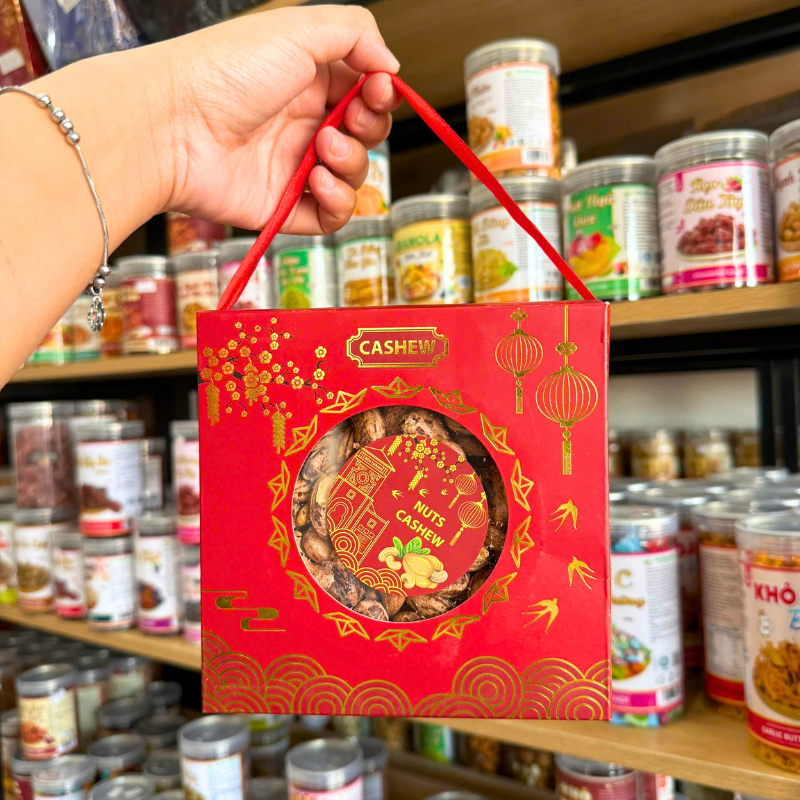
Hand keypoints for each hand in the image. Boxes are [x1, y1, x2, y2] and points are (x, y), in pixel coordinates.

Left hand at [162, 6, 401, 233]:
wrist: (171, 126)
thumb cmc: (223, 72)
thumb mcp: (297, 29)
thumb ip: (355, 32)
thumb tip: (391, 64)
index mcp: (307, 79)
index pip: (364, 91)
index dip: (381, 94)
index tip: (378, 89)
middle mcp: (303, 122)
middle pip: (366, 134)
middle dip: (369, 127)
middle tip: (346, 119)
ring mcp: (295, 166)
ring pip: (354, 176)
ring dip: (352, 162)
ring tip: (322, 147)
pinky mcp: (285, 205)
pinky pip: (332, 217)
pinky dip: (337, 202)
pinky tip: (318, 181)